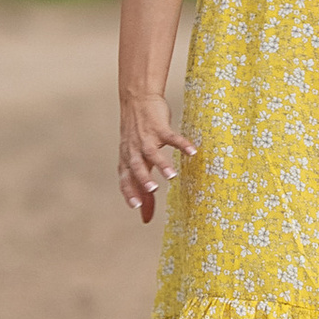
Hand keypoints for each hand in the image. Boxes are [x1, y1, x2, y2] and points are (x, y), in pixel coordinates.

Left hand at [119, 89, 197, 222]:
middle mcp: (134, 151)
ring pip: (152, 153)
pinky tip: (193, 152)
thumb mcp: (135, 161)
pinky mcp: (159, 127)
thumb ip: (141, 189)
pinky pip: (171, 137)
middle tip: (153, 190)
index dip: (129, 193)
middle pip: (136, 167)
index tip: (136, 208)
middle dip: (144, 179)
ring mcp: (146, 138)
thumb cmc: (137, 137)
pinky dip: (182, 144)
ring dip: (162, 164)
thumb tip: (144, 217)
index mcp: (127, 160)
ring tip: (172, 176)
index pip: (125, 180)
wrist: (137, 100)